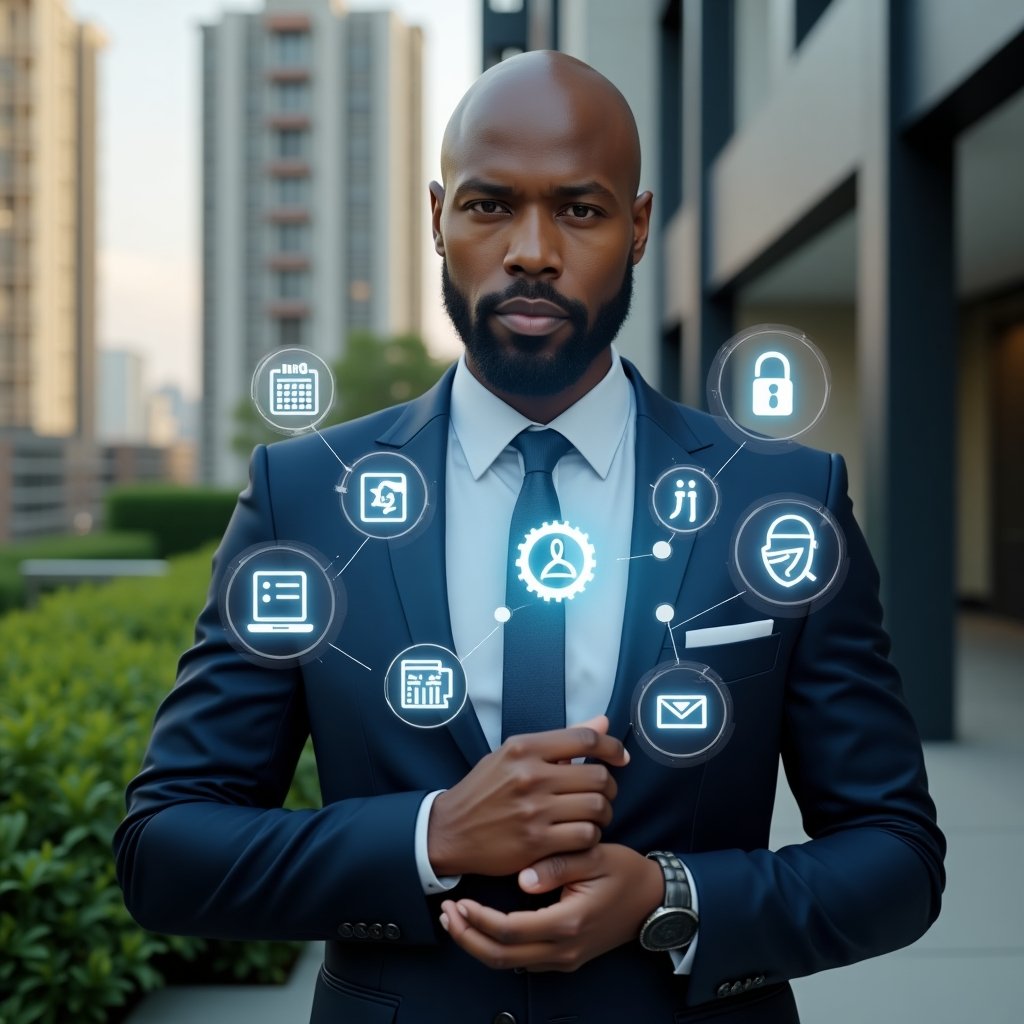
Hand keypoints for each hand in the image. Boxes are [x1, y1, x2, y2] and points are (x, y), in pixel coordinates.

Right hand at [427, 716, 628, 876]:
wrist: (449, 830)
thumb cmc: (484, 790)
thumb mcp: (513, 755)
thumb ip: (560, 741)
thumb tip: (602, 722)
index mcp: (524, 748)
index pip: (585, 739)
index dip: (612, 747)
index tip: (620, 757)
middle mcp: (530, 775)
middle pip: (597, 776)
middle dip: (609, 786)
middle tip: (602, 793)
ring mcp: (534, 810)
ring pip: (596, 808)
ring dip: (603, 813)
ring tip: (593, 815)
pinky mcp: (536, 842)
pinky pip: (585, 836)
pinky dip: (591, 836)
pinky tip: (580, 834)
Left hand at [439, 843, 663, 971]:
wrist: (653, 900)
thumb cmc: (624, 873)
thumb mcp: (595, 857)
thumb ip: (558, 865)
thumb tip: (522, 879)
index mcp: (569, 922)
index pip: (510, 931)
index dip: (479, 919)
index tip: (459, 900)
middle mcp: (564, 948)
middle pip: (502, 957)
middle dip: (468, 937)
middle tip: (446, 913)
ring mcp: (565, 958)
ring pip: (510, 964)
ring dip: (479, 944)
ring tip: (457, 919)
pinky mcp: (565, 957)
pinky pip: (523, 961)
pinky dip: (497, 947)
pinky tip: (484, 926)